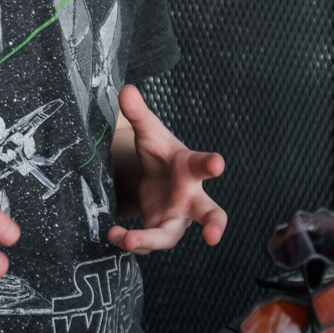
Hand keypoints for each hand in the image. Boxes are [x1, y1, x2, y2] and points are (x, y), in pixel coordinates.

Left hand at [108, 85, 226, 252]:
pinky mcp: (158, 231)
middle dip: (214, 224)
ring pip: (171, 236)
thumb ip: (139, 114)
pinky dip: (132, 241)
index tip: (218, 163)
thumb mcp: (149, 133)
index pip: (204, 165)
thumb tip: (125, 90)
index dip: (212, 164)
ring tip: (128, 239)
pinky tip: (115, 236)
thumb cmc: (160, 154)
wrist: (154, 177)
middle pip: (209, 212)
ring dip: (150, 240)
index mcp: (191, 169)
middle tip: (214, 235)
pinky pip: (149, 242)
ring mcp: (176, 218)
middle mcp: (189, 197)